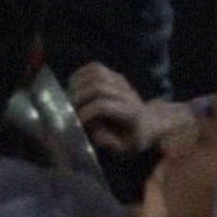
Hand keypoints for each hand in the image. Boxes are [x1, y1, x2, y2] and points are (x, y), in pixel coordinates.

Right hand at [70, 62, 192, 153]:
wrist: (149, 122)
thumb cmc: (133, 139)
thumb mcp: (126, 149)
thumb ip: (110, 143)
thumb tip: (95, 132)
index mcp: (131, 112)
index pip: (102, 106)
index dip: (85, 113)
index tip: (74, 122)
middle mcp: (127, 93)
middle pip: (97, 87)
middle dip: (78, 98)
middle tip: (68, 109)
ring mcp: (121, 82)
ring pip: (96, 74)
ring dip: (78, 84)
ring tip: (69, 97)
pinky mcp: (115, 76)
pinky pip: (95, 68)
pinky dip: (81, 74)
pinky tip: (74, 86)